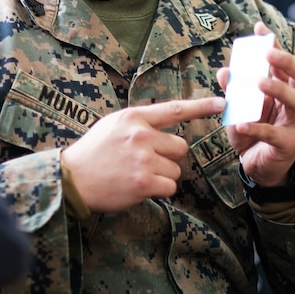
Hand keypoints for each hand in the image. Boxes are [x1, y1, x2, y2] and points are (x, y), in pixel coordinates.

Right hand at [61, 96, 225, 211]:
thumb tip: (164, 128)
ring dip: (162, 175)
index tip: (222, 103)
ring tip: (136, 175)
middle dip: (169, 156)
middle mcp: (141, 136)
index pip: (174, 109)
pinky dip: (158, 190)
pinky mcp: (144, 182)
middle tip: (145, 162)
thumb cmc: (93, 152)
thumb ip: (139, 124)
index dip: (201, 106)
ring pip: (176, 169)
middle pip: (180, 146)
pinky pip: (169, 186)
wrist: (72, 179)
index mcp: (133, 118)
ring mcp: (143, 159)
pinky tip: (138, 187)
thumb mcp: (113, 126)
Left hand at [215, 21, 294, 186]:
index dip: (274, 43)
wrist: (257, 167)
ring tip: (258, 82)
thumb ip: (233, 91)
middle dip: (287, 61)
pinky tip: (241, 124)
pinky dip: (257, 127)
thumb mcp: (238, 108)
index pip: (285, 62)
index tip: (259, 28)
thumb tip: (223, 71)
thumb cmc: (251, 131)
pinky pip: (275, 133)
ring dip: (279, 88)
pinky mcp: (290, 144)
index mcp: (287, 89)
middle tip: (268, 53)